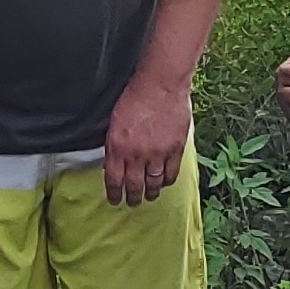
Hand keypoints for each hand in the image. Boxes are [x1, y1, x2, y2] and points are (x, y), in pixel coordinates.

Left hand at [102, 79, 191, 206]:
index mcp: (117, 147)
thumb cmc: (135, 97)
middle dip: (132, 198)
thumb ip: (115, 145)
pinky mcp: (175, 150)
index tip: (115, 200)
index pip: (114, 179)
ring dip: (151, 193)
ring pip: (153, 183)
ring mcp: (157, 153)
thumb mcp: (115, 122)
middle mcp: (136, 154)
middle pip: (134, 186)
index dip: (114, 194)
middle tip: (133, 202)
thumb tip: (114, 163)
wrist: (160, 85)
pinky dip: (167, 181)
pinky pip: (171, 173)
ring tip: (150, 196)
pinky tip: (165, 182)